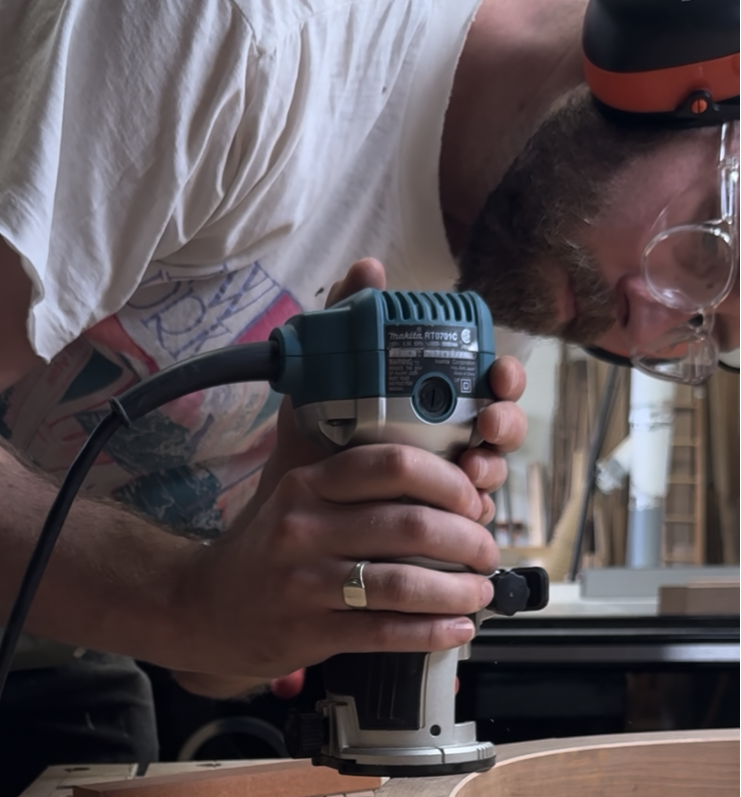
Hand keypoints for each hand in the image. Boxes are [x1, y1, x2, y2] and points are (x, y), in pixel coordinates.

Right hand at [172, 434, 503, 678]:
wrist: (204, 608)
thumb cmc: (263, 547)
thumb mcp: (287, 486)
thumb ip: (335, 453)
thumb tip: (398, 411)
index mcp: (308, 485)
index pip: (392, 465)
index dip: (449, 481)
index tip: (473, 498)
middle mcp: (304, 529)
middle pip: (410, 525)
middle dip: (467, 540)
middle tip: (486, 549)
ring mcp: (306, 584)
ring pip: (403, 583)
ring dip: (458, 589)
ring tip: (480, 590)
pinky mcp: (310, 632)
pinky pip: (386, 631)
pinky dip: (432, 631)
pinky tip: (458, 628)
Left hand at [242, 258, 526, 525]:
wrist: (291, 514)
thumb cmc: (315, 446)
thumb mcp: (321, 383)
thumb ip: (345, 324)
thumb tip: (368, 268)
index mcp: (436, 403)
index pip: (487, 382)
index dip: (505, 377)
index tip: (500, 374)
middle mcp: (452, 440)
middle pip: (501, 426)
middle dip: (506, 421)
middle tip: (489, 422)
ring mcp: (451, 485)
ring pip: (491, 472)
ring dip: (492, 467)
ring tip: (473, 469)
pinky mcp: (441, 526)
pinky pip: (471, 519)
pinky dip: (473, 514)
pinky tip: (465, 513)